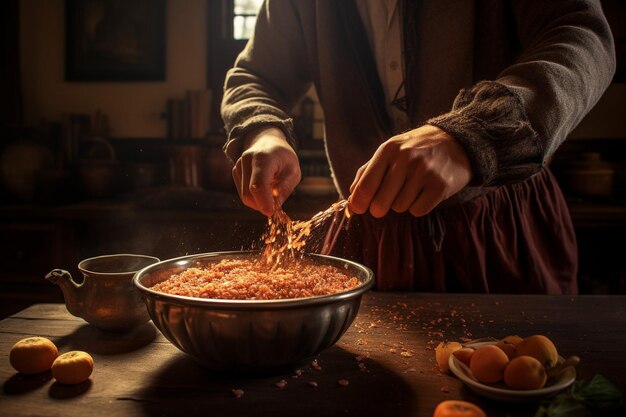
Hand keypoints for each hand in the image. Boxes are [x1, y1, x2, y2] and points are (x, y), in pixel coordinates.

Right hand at [232, 126, 300, 216]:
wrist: (268, 142)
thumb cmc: (283, 158)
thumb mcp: (293, 171)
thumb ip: (285, 187)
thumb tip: (276, 204)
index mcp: (263, 158)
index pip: (259, 185)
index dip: (264, 202)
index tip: (272, 213)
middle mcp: (247, 160)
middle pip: (249, 194)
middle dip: (262, 205)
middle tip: (276, 206)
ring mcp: (238, 166)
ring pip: (245, 196)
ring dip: (259, 202)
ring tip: (271, 193)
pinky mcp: (235, 172)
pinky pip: (243, 193)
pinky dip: (254, 197)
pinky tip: (263, 189)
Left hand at [348, 125, 471, 217]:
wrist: (456, 141)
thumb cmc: (416, 149)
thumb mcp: (390, 151)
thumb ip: (368, 171)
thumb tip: (352, 196)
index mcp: (388, 150)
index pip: (366, 185)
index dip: (358, 203)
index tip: (356, 210)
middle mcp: (405, 159)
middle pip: (380, 203)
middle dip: (379, 208)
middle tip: (383, 204)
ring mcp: (424, 172)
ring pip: (399, 208)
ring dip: (402, 204)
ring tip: (411, 189)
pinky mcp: (440, 186)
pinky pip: (418, 210)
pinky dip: (418, 207)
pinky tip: (423, 193)